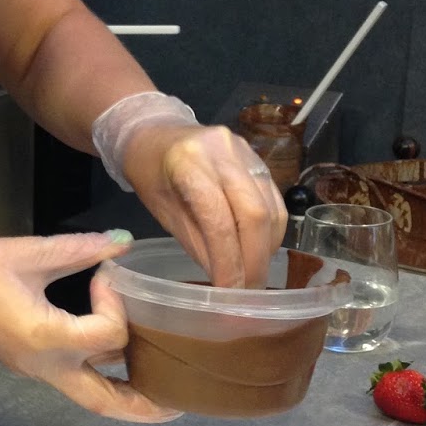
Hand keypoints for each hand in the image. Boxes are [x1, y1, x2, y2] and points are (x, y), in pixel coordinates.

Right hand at [0, 232, 179, 421]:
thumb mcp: (31, 251)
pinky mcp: (30, 364)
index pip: (107, 336)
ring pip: (90, 397)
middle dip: (144, 405)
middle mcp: (45, 364)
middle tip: (180, 401)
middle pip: (103, 401)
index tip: (106, 276)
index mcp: (46, 337)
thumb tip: (122, 241)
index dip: (117, 304)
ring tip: (160, 392)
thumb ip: (81, 249)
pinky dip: (103, 378)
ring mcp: (36, 370)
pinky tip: (121, 363)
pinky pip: (75, 381)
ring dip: (125, 398)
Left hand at [122, 122, 286, 288]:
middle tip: (248, 292)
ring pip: (271, 209)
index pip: (218, 220)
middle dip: (254, 261)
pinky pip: (274, 200)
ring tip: (254, 277)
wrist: (154, 132)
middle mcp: (222, 151)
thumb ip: (197, 244)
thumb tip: (226, 284)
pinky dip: (271, 231)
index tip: (230, 294)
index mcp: (188, 163)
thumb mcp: (163, 212)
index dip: (229, 262)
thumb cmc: (151, 174)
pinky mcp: (257, 156)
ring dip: (267, 250)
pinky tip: (260, 251)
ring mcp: (244, 150)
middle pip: (254, 214)